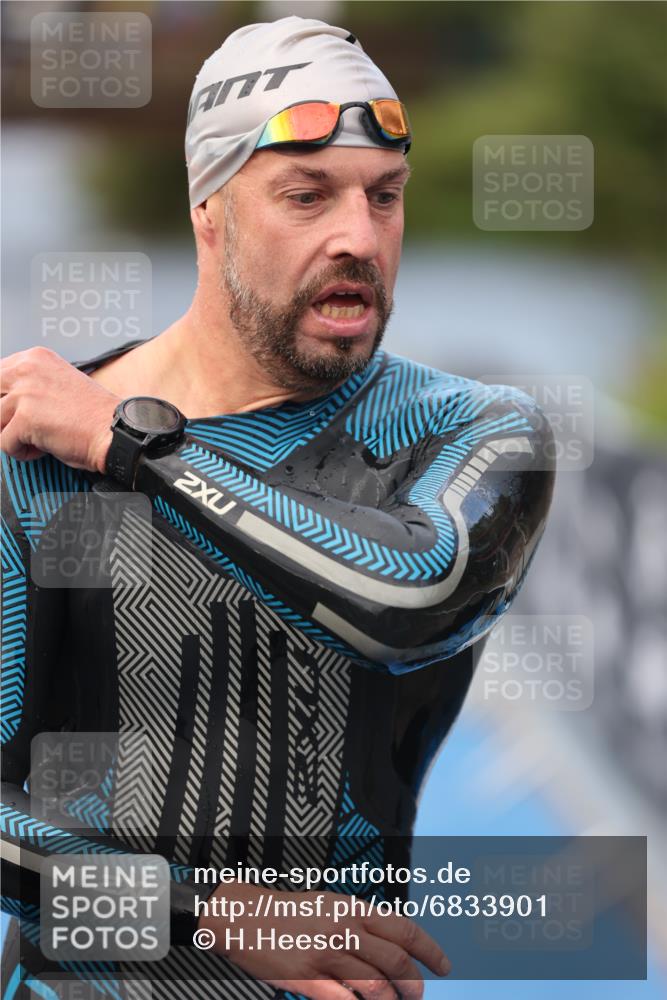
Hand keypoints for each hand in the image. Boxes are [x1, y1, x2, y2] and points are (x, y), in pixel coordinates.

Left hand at [0, 346, 118, 472]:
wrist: (113, 432)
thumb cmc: (93, 415)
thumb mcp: (57, 384)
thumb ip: (29, 385)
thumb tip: (6, 401)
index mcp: (35, 358)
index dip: (4, 400)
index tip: (14, 412)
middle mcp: (27, 370)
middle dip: (4, 417)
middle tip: (24, 427)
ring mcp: (25, 393)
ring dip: (15, 436)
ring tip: (39, 437)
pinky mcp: (25, 419)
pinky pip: (4, 443)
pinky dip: (22, 452)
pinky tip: (43, 447)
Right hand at [198, 880, 449, 999]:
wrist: (244, 916)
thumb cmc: (286, 912)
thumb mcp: (328, 904)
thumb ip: (359, 921)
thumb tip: (391, 942)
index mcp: (351, 908)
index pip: (404, 928)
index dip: (430, 950)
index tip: (444, 965)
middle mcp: (344, 929)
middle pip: (396, 961)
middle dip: (414, 984)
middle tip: (418, 994)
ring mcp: (326, 954)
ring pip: (376, 985)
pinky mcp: (308, 978)